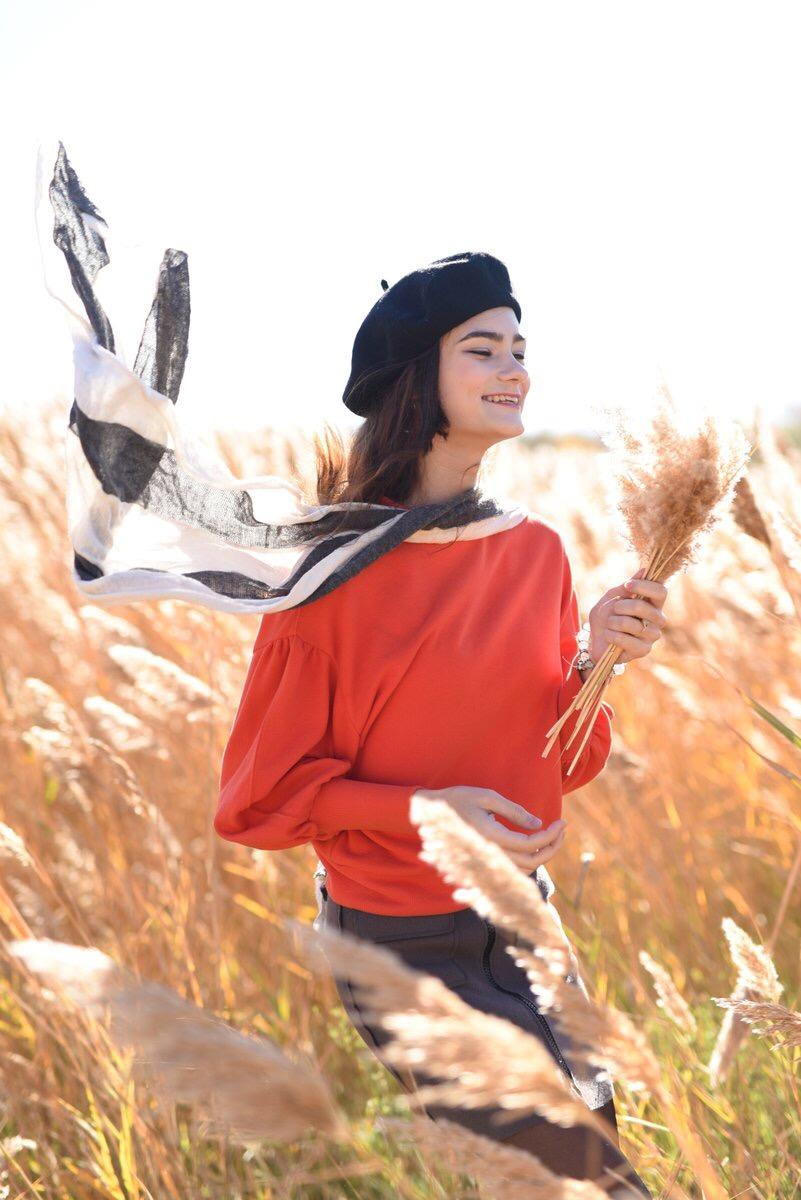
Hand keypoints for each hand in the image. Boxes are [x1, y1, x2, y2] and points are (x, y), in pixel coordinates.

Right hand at [410, 786, 566, 875]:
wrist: (430, 814)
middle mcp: (489, 853)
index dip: (550, 836)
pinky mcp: (484, 862)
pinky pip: (512, 871)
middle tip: (562, 829)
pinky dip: (528, 862)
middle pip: (531, 861)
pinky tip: (535, 846)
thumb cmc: (458, 799)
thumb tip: (537, 823)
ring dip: (542, 856)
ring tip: (553, 836)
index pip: (529, 844)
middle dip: (552, 846)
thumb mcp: (486, 796)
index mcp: (490, 835)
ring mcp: (485, 861)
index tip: (562, 822)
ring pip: (523, 870)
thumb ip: (512, 810)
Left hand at [587, 568, 668, 663]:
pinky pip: (628, 641)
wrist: (595, 639)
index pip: (661, 592)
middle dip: (622, 606)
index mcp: (653, 604)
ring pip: (634, 625)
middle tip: (613, 609)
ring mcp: (652, 636)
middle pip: (645, 608)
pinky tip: (609, 636)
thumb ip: (626, 586)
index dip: (645, 587)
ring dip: (614, 622)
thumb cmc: (606, 616)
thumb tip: (643, 570)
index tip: (627, 585)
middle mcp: (657, 619)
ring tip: (609, 624)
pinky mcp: (644, 650)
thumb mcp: (611, 597)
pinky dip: (612, 636)